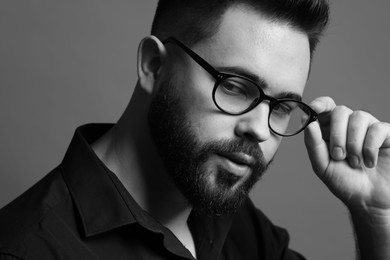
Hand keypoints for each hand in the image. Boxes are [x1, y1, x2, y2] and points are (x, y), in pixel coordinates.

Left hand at [304, 96, 389, 211]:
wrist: (369, 200)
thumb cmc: (344, 182)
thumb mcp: (322, 165)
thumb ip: (313, 144)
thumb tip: (307, 121)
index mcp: (330, 130)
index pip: (326, 106)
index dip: (320, 104)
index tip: (314, 109)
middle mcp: (349, 125)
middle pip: (340, 111)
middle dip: (337, 135)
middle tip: (339, 156)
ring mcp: (369, 128)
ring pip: (359, 117)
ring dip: (353, 143)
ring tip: (355, 163)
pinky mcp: (387, 134)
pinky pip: (377, 128)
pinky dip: (370, 147)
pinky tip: (369, 162)